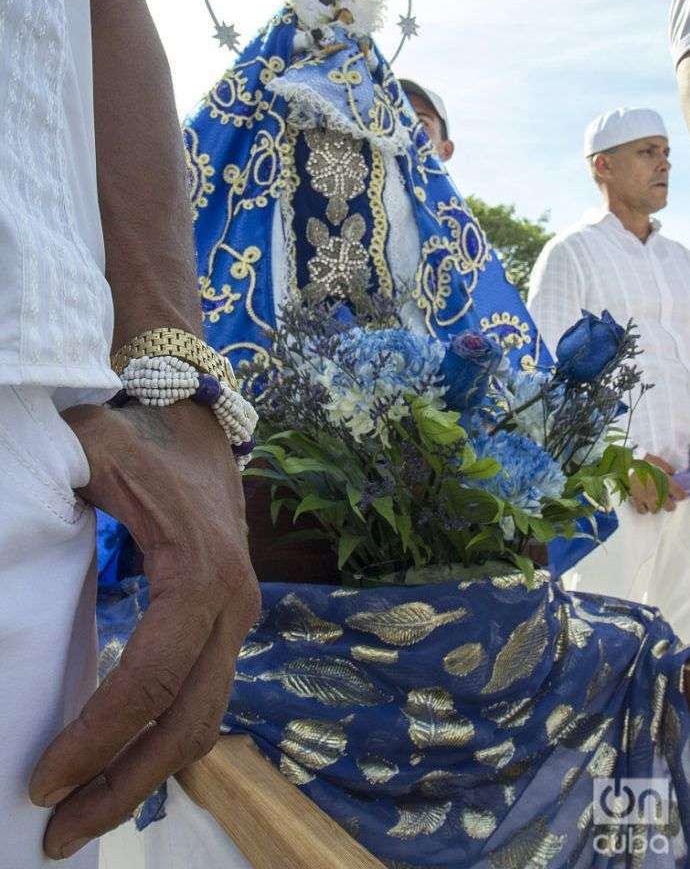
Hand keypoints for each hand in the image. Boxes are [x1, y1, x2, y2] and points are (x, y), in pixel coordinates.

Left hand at [29, 401, 259, 859]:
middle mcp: (232, 606)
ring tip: (81, 817)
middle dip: (123, 784)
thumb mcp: (93, 447)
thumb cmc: (139, 440)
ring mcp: (237, 620)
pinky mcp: (227, 628)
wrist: (199, 430)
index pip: (153, 675)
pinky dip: (162, 745)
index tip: (41, 781)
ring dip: (145, 777)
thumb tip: (3, 536)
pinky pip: (202, 701)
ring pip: (203, 722)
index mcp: (200, 571)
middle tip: (56, 833)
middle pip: (188, 720)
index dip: (99, 734)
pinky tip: (118, 768)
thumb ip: (50, 475)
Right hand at [629, 453, 686, 513]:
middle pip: (669, 507)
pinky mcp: (636, 499)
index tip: (678, 493)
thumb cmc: (642, 461)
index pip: (680, 495)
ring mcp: (646, 498)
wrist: (625, 462)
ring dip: (655, 506)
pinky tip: (643, 502)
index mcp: (666, 483)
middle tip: (666, 498)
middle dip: (669, 504)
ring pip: (655, 510)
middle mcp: (658, 493)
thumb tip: (672, 473)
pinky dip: (643, 508)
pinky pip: (642, 510)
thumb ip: (667, 468)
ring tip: (653, 500)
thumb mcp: (657, 461)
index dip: (681, 494)